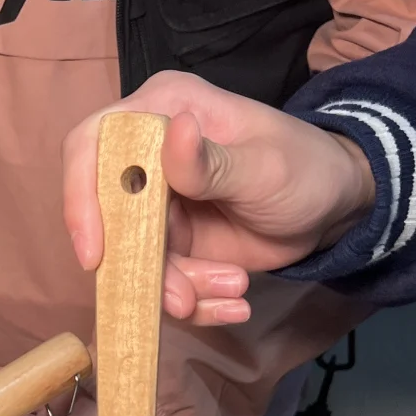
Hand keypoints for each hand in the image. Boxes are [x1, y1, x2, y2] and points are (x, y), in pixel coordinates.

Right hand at [63, 71, 376, 326]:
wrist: (333, 208)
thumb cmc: (305, 168)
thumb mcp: (264, 167)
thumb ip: (213, 162)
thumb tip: (175, 134)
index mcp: (163, 112)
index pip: (92, 146)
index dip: (81, 198)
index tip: (96, 254)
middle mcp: (148, 157)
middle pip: (107, 219)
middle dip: (144, 268)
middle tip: (184, 300)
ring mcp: (156, 205)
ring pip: (135, 261)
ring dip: (180, 289)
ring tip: (233, 290)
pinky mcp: (169, 244)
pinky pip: (162, 282)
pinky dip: (196, 302)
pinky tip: (233, 303)